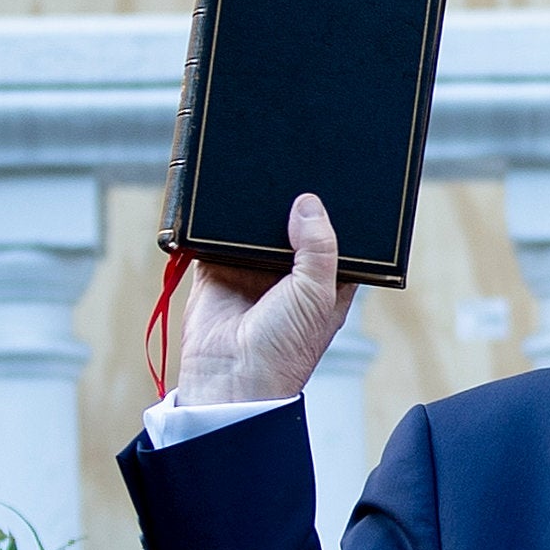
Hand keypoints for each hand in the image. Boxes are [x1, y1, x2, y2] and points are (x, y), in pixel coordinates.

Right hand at [172, 195, 356, 405]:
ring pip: (254, 227)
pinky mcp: (216, 270)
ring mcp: (251, 271)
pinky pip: (215, 237)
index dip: (334, 215)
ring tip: (258, 176)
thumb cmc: (284, 350)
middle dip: (290, 205)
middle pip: (292, 226)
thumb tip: (308, 204)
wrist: (231, 379)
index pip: (334, 238)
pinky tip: (222, 200)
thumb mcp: (316, 295)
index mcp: (324, 281)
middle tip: (290, 170)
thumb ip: (319, 247)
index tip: (334, 184)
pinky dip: (216, 221)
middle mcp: (289, 274)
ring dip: (254, 209)